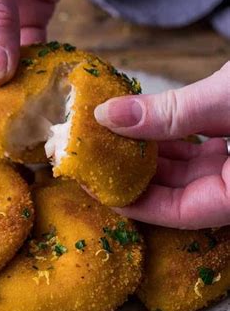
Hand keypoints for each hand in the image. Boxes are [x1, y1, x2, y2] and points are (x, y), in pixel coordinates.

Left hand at [94, 62, 229, 228]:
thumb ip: (171, 111)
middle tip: (93, 154)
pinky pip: (199, 151)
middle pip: (179, 193)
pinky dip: (170, 138)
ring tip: (108, 134)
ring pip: (187, 171)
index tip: (94, 184)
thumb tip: (109, 116)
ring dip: (148, 153)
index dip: (133, 202)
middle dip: (133, 173)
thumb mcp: (227, 97)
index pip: (179, 213)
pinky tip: (140, 122)